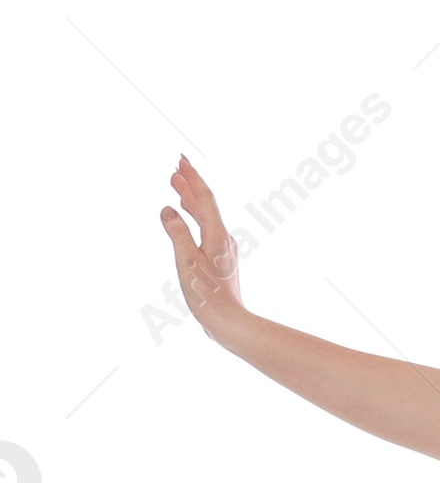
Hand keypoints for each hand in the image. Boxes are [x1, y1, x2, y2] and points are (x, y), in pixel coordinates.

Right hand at [160, 154, 245, 336]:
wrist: (228, 321)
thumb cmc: (208, 296)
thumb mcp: (187, 263)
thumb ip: (178, 234)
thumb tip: (167, 211)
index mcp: (217, 235)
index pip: (204, 198)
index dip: (192, 178)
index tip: (181, 161)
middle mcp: (224, 238)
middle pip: (206, 204)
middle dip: (190, 185)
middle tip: (176, 168)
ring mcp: (223, 248)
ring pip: (206, 216)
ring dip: (191, 200)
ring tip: (177, 187)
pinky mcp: (220, 259)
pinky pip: (206, 228)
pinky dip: (195, 216)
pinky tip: (187, 216)